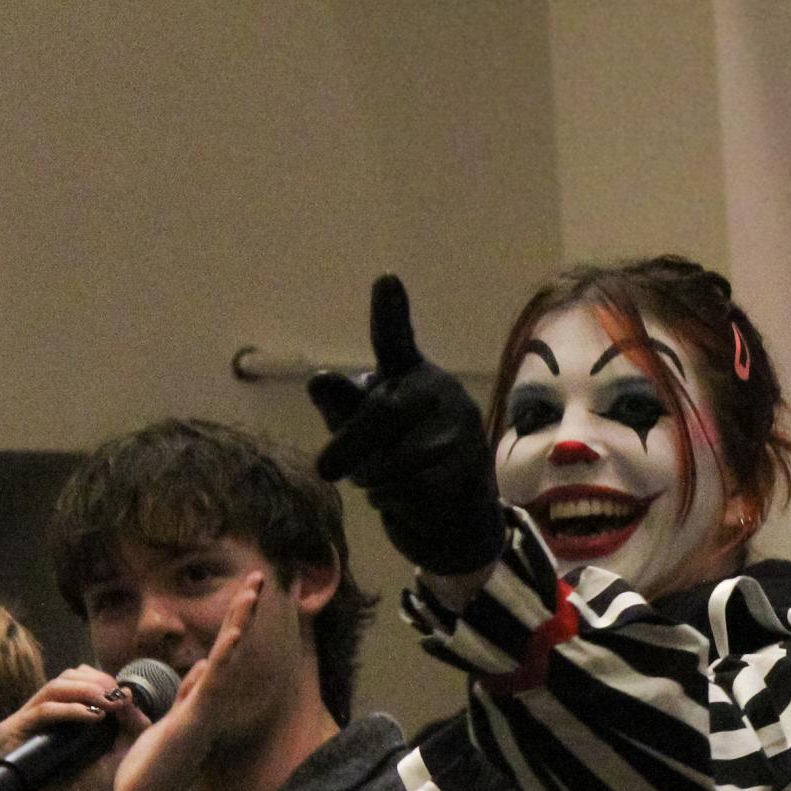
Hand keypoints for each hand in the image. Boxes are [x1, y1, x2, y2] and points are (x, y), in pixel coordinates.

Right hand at [0, 667, 154, 790]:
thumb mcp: (115, 761)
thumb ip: (128, 730)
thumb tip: (129, 694)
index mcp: (68, 719)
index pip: (82, 681)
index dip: (104, 681)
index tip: (125, 695)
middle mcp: (46, 717)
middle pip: (67, 677)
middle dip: (97, 681)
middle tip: (117, 697)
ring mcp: (27, 723)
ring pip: (55, 687)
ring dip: (86, 690)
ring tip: (108, 703)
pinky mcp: (11, 734)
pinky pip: (41, 711)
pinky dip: (69, 709)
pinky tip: (92, 716)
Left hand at [109, 572, 260, 790]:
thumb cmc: (147, 774)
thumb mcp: (153, 726)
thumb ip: (170, 699)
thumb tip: (182, 674)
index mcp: (196, 702)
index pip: (218, 654)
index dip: (230, 626)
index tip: (241, 600)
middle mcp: (207, 701)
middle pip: (231, 647)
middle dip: (243, 612)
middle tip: (259, 578)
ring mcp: (205, 708)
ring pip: (229, 656)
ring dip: (241, 620)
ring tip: (254, 588)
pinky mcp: (197, 717)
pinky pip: (215, 679)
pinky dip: (227, 653)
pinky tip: (237, 629)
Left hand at [308, 274, 504, 575]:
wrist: (450, 510)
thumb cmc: (395, 456)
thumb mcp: (359, 429)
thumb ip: (341, 407)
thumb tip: (318, 381)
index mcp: (410, 374)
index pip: (394, 341)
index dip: (389, 312)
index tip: (385, 280)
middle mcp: (441, 392)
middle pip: (385, 413)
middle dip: (351, 445)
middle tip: (324, 470)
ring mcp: (462, 429)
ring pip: (400, 457)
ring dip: (374, 479)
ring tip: (375, 482)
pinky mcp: (473, 467)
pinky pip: (419, 488)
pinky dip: (399, 500)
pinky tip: (402, 498)